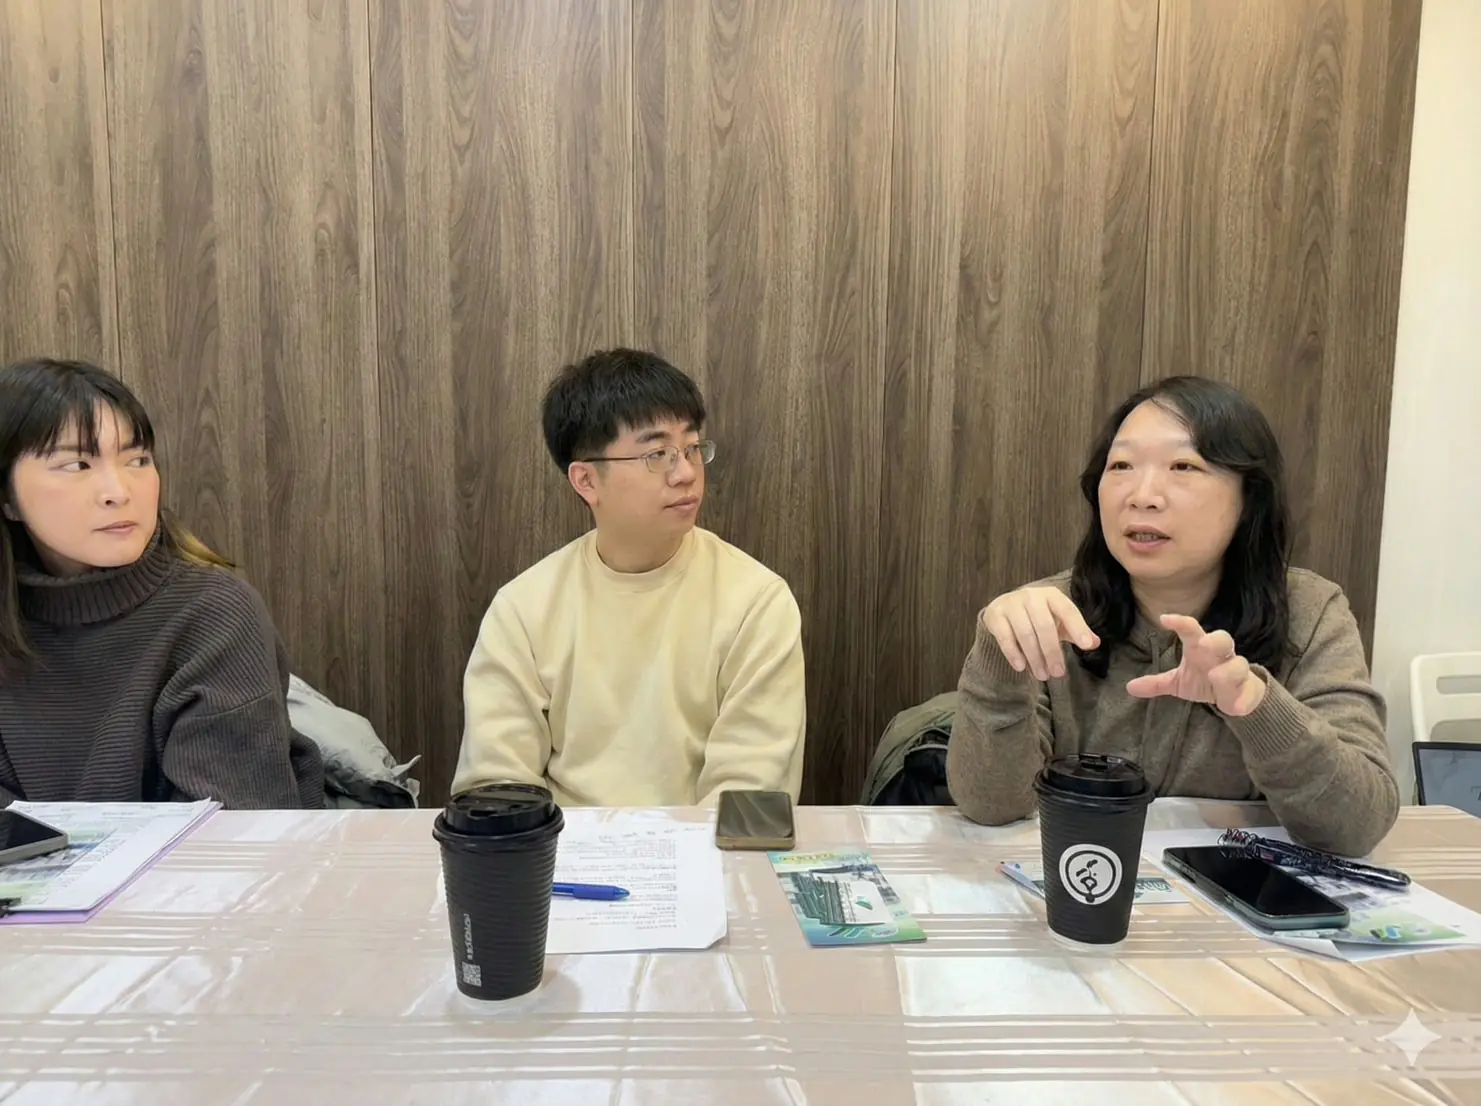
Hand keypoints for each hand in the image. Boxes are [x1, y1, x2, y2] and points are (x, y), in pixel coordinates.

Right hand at [981, 587, 1099, 680]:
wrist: (1004, 608)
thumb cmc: (1038, 617)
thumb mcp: (1058, 621)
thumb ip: (1076, 631)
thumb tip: (1095, 643)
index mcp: (1051, 595)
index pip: (1067, 610)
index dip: (1078, 628)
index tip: (1087, 647)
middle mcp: (1031, 596)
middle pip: (1044, 626)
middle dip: (1052, 652)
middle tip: (1058, 673)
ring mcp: (1011, 604)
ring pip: (1025, 633)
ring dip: (1035, 657)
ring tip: (1042, 675)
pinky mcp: (995, 615)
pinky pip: (1005, 636)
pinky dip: (1013, 653)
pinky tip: (1021, 667)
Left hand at [1124, 614, 1267, 715]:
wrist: (1234, 695)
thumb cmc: (1204, 679)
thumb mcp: (1178, 682)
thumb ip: (1156, 683)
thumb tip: (1129, 687)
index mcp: (1200, 648)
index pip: (1191, 630)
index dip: (1180, 622)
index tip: (1164, 619)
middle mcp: (1220, 655)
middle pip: (1223, 639)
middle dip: (1215, 640)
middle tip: (1202, 644)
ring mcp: (1236, 671)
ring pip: (1238, 664)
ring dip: (1227, 670)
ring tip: (1215, 676)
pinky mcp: (1247, 689)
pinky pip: (1248, 692)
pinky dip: (1243, 698)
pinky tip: (1236, 707)